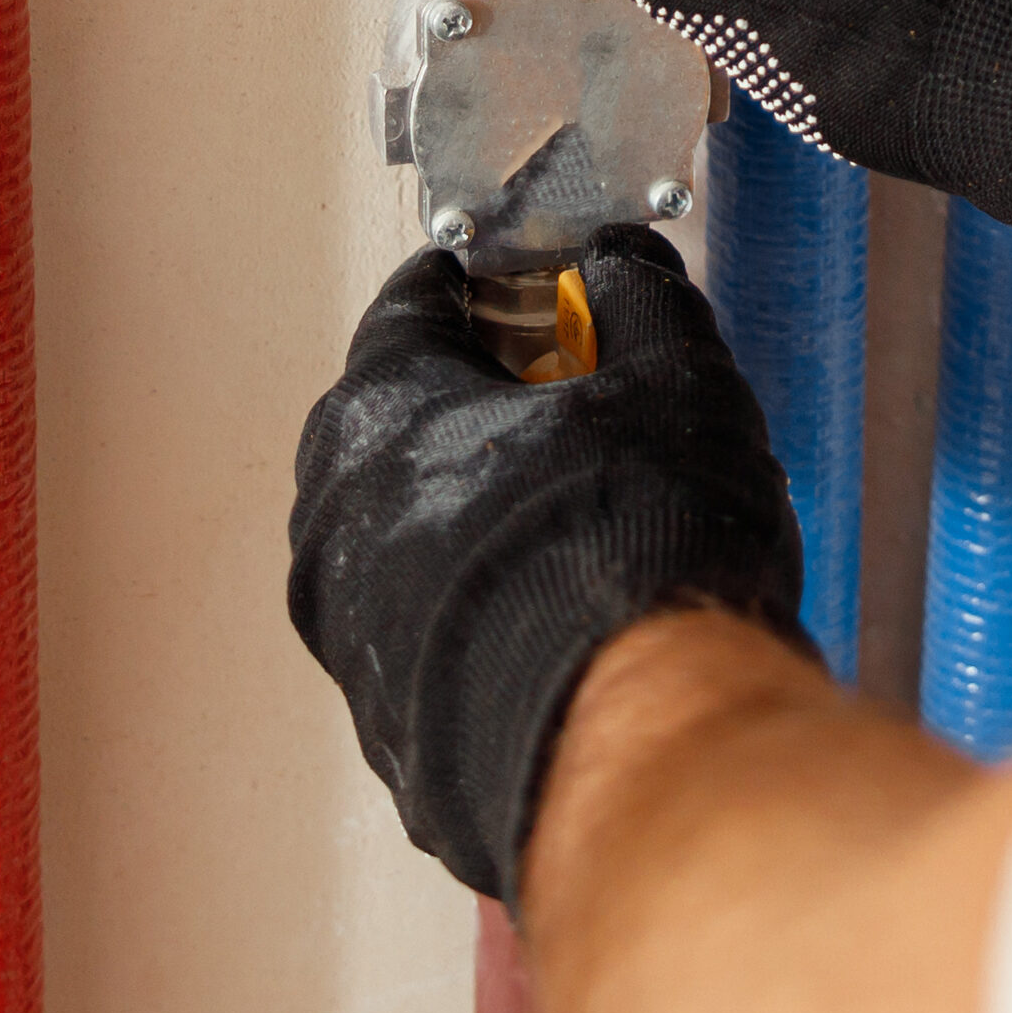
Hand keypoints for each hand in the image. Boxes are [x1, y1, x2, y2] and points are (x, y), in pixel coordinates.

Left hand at [287, 232, 811, 907]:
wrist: (635, 746)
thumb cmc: (632, 559)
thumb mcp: (675, 375)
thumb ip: (641, 296)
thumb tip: (623, 266)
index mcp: (381, 414)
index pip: (416, 304)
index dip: (493, 286)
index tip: (539, 287)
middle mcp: (336, 525)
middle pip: (403, 424)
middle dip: (486, 404)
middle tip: (577, 402)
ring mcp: (353, 639)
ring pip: (413, 540)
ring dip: (484, 517)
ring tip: (592, 519)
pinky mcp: (391, 731)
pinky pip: (436, 637)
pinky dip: (490, 613)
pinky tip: (574, 616)